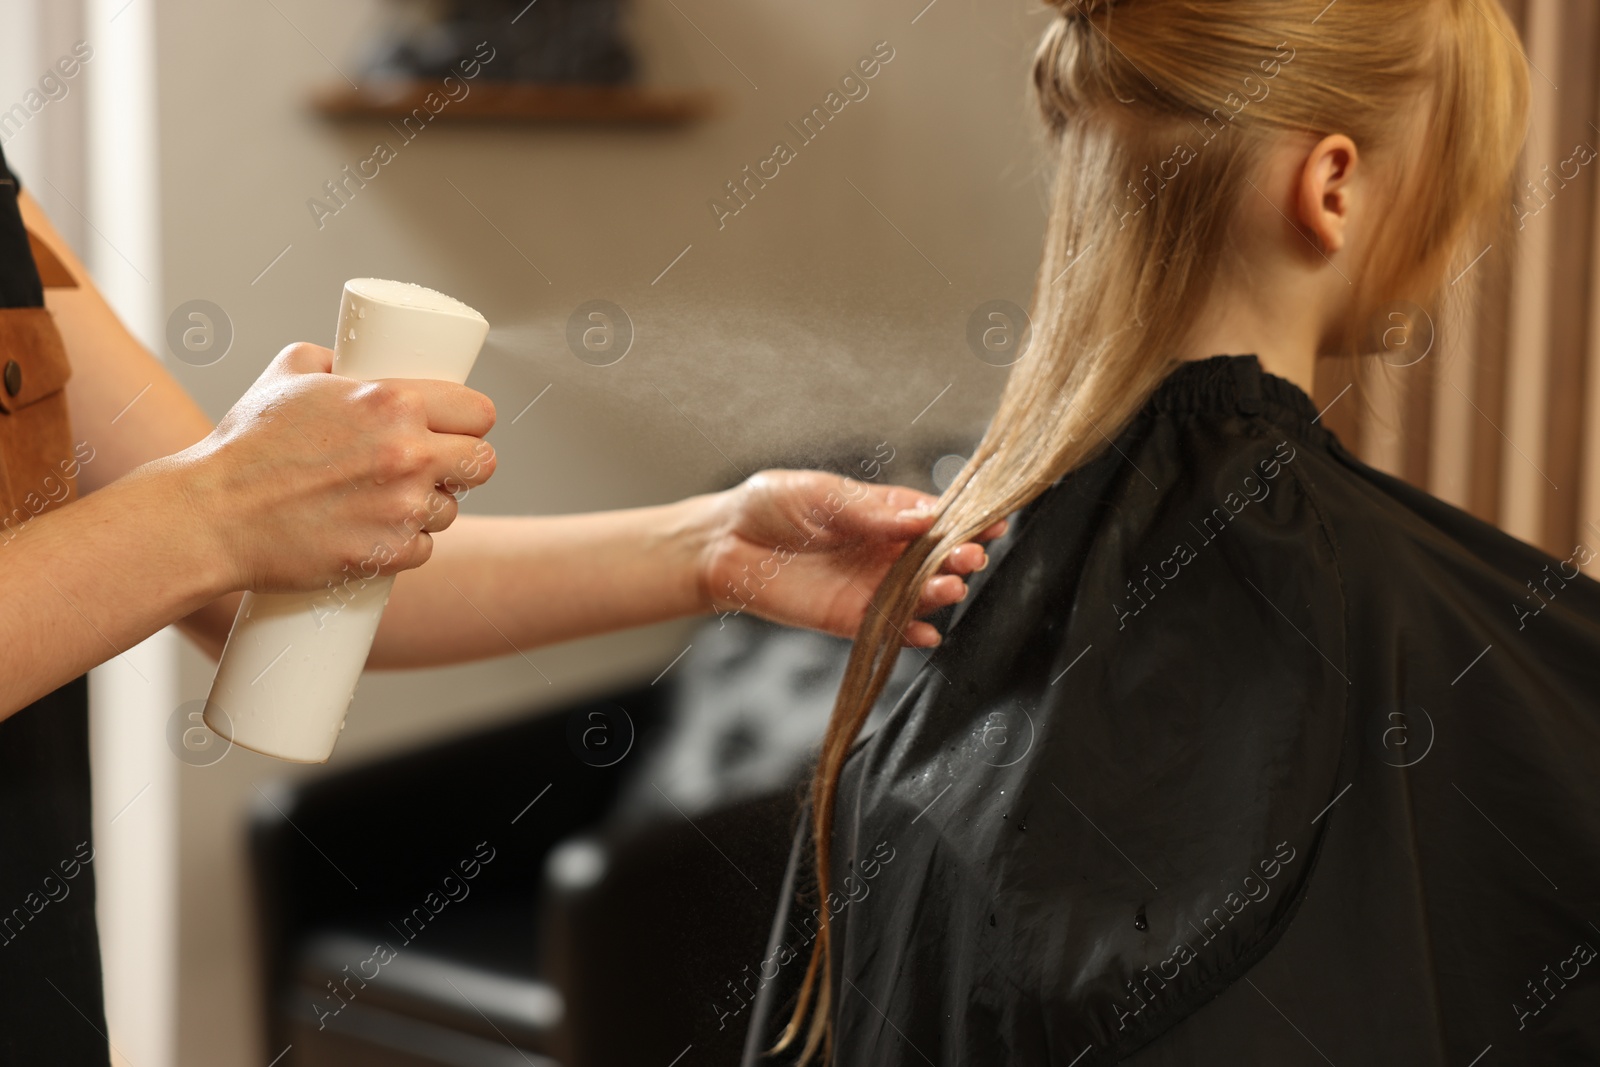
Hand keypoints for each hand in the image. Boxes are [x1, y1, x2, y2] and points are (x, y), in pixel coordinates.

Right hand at [174, 343, 497, 592]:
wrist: (212, 515)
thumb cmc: (246, 445)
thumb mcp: (288, 374)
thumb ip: (335, 360)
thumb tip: (358, 359)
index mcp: (393, 401)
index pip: (479, 412)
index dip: (471, 421)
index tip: (460, 428)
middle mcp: (408, 453)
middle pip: (482, 462)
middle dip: (463, 464)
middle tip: (436, 466)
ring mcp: (401, 507)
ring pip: (452, 508)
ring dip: (429, 506)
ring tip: (388, 499)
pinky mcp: (388, 553)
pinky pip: (424, 549)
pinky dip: (402, 544)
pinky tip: (373, 530)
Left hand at [698, 470, 1006, 646]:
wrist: (723, 546)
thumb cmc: (770, 507)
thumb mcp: (820, 494)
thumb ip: (869, 509)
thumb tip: (923, 515)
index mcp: (884, 513)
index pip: (936, 518)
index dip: (966, 520)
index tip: (992, 522)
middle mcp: (886, 551)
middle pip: (936, 559)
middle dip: (959, 558)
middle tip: (970, 557)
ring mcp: (872, 586)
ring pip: (920, 594)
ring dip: (940, 594)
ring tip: (950, 589)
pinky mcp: (853, 618)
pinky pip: (892, 629)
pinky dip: (912, 633)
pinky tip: (927, 633)